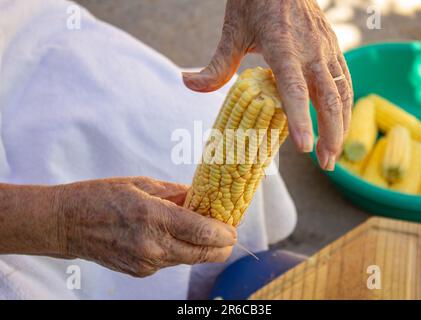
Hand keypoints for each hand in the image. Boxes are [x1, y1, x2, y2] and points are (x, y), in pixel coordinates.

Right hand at [53, 177, 235, 276]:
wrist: (66, 223)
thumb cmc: (102, 196)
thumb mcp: (142, 184)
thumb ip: (177, 194)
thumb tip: (203, 198)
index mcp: (154, 217)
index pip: (204, 233)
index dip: (225, 233)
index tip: (233, 227)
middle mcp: (153, 246)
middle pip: (204, 254)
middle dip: (221, 246)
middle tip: (225, 231)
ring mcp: (146, 263)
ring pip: (189, 259)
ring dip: (200, 247)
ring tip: (199, 228)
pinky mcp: (140, 272)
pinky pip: (171, 262)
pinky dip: (180, 250)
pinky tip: (173, 235)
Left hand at [183, 0, 352, 170]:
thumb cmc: (254, 1)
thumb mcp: (232, 30)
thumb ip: (216, 64)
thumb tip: (187, 82)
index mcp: (283, 46)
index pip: (294, 89)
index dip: (300, 119)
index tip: (305, 148)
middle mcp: (311, 50)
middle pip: (328, 97)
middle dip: (330, 133)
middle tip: (325, 165)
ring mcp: (326, 48)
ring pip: (341, 92)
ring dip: (341, 125)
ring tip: (333, 154)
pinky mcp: (334, 47)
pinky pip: (344, 80)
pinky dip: (344, 106)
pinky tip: (338, 123)